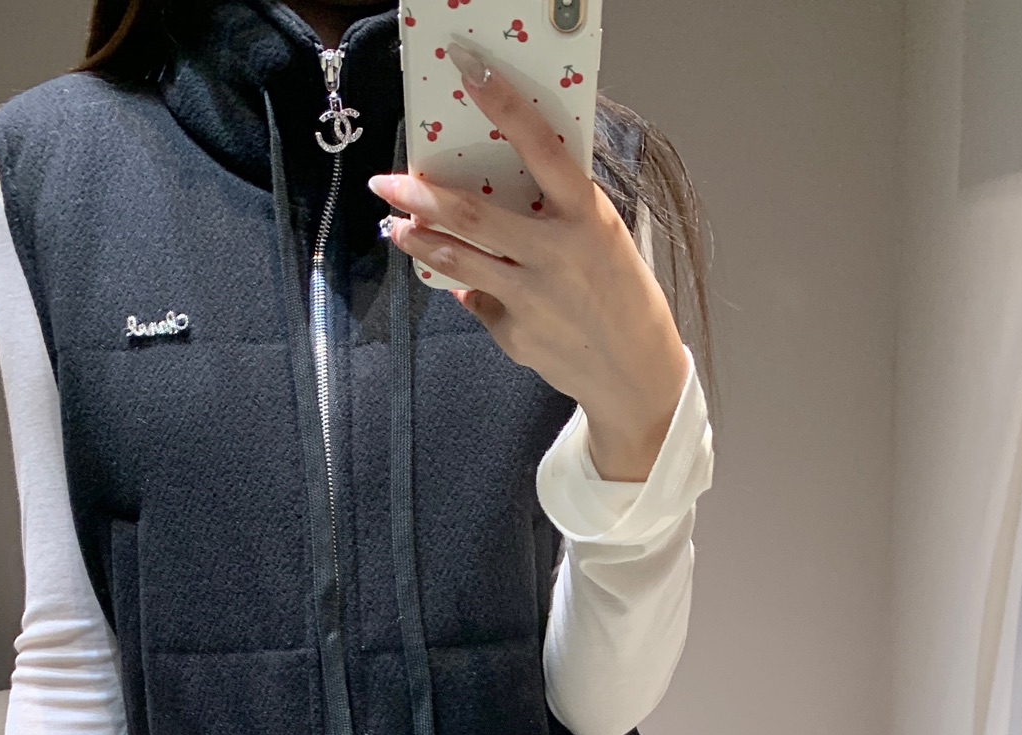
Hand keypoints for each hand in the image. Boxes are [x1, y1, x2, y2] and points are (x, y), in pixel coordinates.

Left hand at [368, 46, 689, 483]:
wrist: (635, 372)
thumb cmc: (620, 295)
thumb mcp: (603, 240)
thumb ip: (554, 219)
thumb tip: (491, 208)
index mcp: (587, 216)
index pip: (543, 149)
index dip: (506, 107)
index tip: (471, 74)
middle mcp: (556, 253)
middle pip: (474, 215)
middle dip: (421, 196)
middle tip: (387, 183)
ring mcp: (532, 297)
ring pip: (459, 260)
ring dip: (420, 241)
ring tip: (396, 228)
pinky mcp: (515, 333)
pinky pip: (480, 302)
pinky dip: (473, 291)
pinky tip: (476, 290)